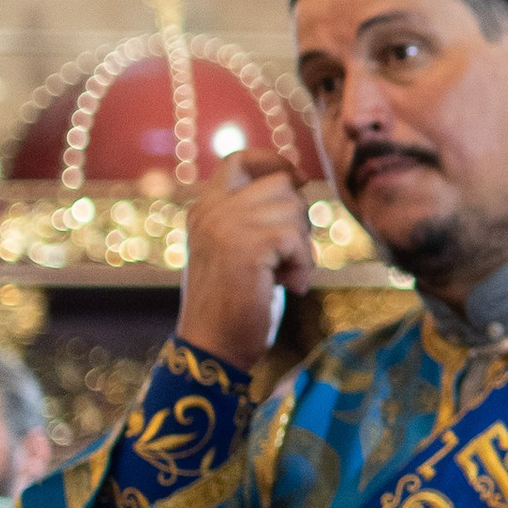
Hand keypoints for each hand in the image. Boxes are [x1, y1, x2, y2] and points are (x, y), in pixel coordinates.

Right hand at [180, 153, 315, 367]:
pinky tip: (290, 287)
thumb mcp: (238, 248)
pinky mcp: (247, 247)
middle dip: (297, 219)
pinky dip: (303, 264)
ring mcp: (226, 226)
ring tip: (284, 276)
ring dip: (302, 245)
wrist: (213, 348)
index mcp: (204, 209)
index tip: (297, 179)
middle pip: (280, 184)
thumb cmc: (235, 303)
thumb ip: (253, 216)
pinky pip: (297, 238)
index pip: (239, 160)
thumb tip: (296, 180)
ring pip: (294, 208)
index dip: (273, 162)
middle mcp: (210, 211)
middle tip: (288, 258)